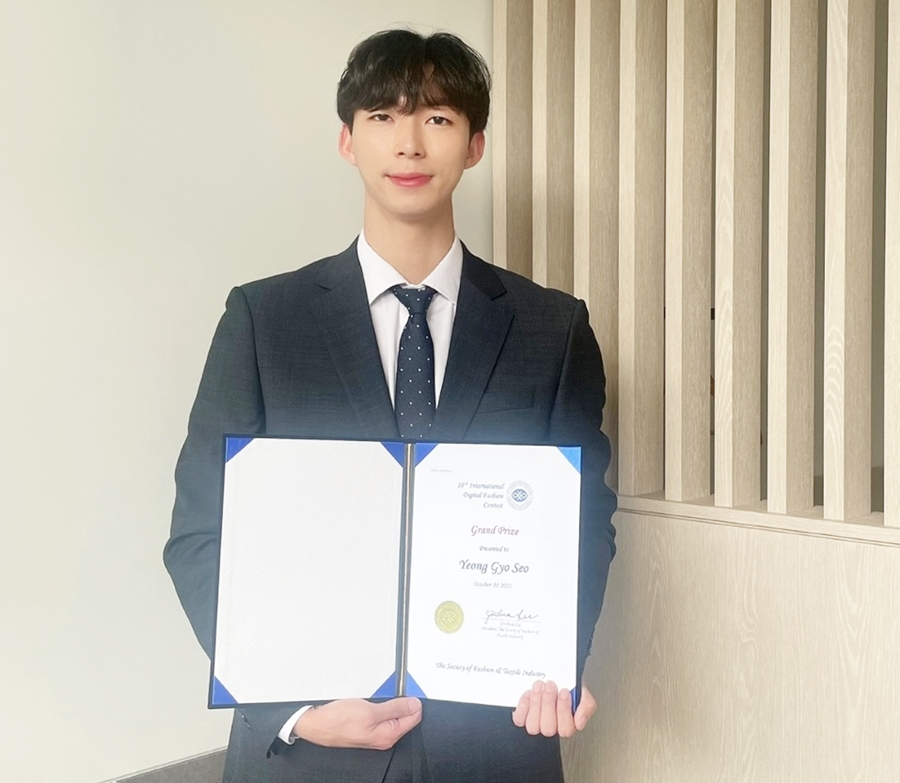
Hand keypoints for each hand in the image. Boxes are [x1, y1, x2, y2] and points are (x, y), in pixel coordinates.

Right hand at [293, 697, 422, 749]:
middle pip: (405, 715)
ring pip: (393, 713)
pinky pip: (382, 714)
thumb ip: (395, 708)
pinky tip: (372, 700)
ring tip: (377, 697)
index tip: (407, 692)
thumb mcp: (370, 711)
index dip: (413, 702)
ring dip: (389, 702)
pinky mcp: (368, 726)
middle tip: (388, 694)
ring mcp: (376, 732)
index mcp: (388, 735)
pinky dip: (381, 705)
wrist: (318, 724)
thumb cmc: (338, 721)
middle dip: (401, 702)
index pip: (414, 717)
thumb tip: (414, 705)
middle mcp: (384, 736)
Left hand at [511, 681, 596, 737]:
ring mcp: (537, 723)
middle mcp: (552, 726)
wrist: (556, 676)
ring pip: (533, 726)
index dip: (563, 710)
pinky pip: (519, 719)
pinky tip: (529, 694)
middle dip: (549, 703)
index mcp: (567, 724)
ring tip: (539, 688)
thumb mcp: (583, 692)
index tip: (564, 691)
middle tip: (551, 686)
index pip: (565, 729)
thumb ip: (587, 706)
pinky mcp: (523, 718)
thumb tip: (579, 722)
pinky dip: (523, 706)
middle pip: (548, 728)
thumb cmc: (568, 686)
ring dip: (536, 704)